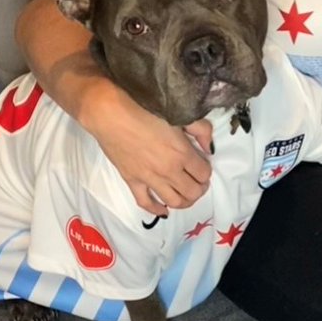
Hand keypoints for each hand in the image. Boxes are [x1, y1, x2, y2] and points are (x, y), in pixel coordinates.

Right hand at [84, 83, 212, 215]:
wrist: (112, 116)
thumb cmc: (147, 110)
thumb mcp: (181, 116)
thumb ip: (201, 131)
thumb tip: (209, 148)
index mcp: (182, 154)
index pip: (204, 173)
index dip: (207, 171)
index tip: (204, 166)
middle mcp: (168, 171)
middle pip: (192, 191)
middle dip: (200, 189)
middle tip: (199, 182)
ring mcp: (149, 179)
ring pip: (173, 201)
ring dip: (185, 202)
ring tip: (187, 194)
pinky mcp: (132, 181)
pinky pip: (145, 203)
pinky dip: (156, 209)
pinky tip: (163, 210)